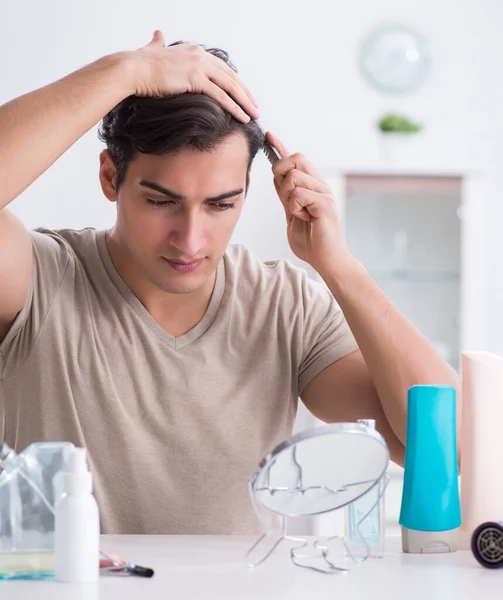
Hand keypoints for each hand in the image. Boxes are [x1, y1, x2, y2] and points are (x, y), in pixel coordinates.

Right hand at [129, 31, 258, 123]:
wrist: (132, 69)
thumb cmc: (139, 64)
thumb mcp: (153, 50)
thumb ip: (159, 43)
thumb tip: (158, 33)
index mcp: (195, 51)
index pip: (223, 68)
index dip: (236, 83)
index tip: (245, 96)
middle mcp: (200, 56)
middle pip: (231, 77)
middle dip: (246, 94)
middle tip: (255, 107)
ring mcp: (199, 66)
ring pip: (230, 86)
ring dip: (245, 102)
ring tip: (254, 115)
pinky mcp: (195, 79)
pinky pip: (221, 96)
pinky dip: (234, 107)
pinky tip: (242, 117)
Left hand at [268, 131, 352, 278]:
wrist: (327, 261)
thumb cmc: (312, 243)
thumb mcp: (292, 216)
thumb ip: (286, 197)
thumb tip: (276, 177)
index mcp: (313, 187)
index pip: (296, 161)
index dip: (281, 147)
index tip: (268, 135)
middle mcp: (321, 185)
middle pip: (296, 158)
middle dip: (281, 172)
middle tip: (286, 197)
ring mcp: (325, 193)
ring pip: (294, 178)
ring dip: (288, 198)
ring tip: (300, 214)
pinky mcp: (325, 203)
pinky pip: (299, 194)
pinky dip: (295, 208)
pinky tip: (305, 219)